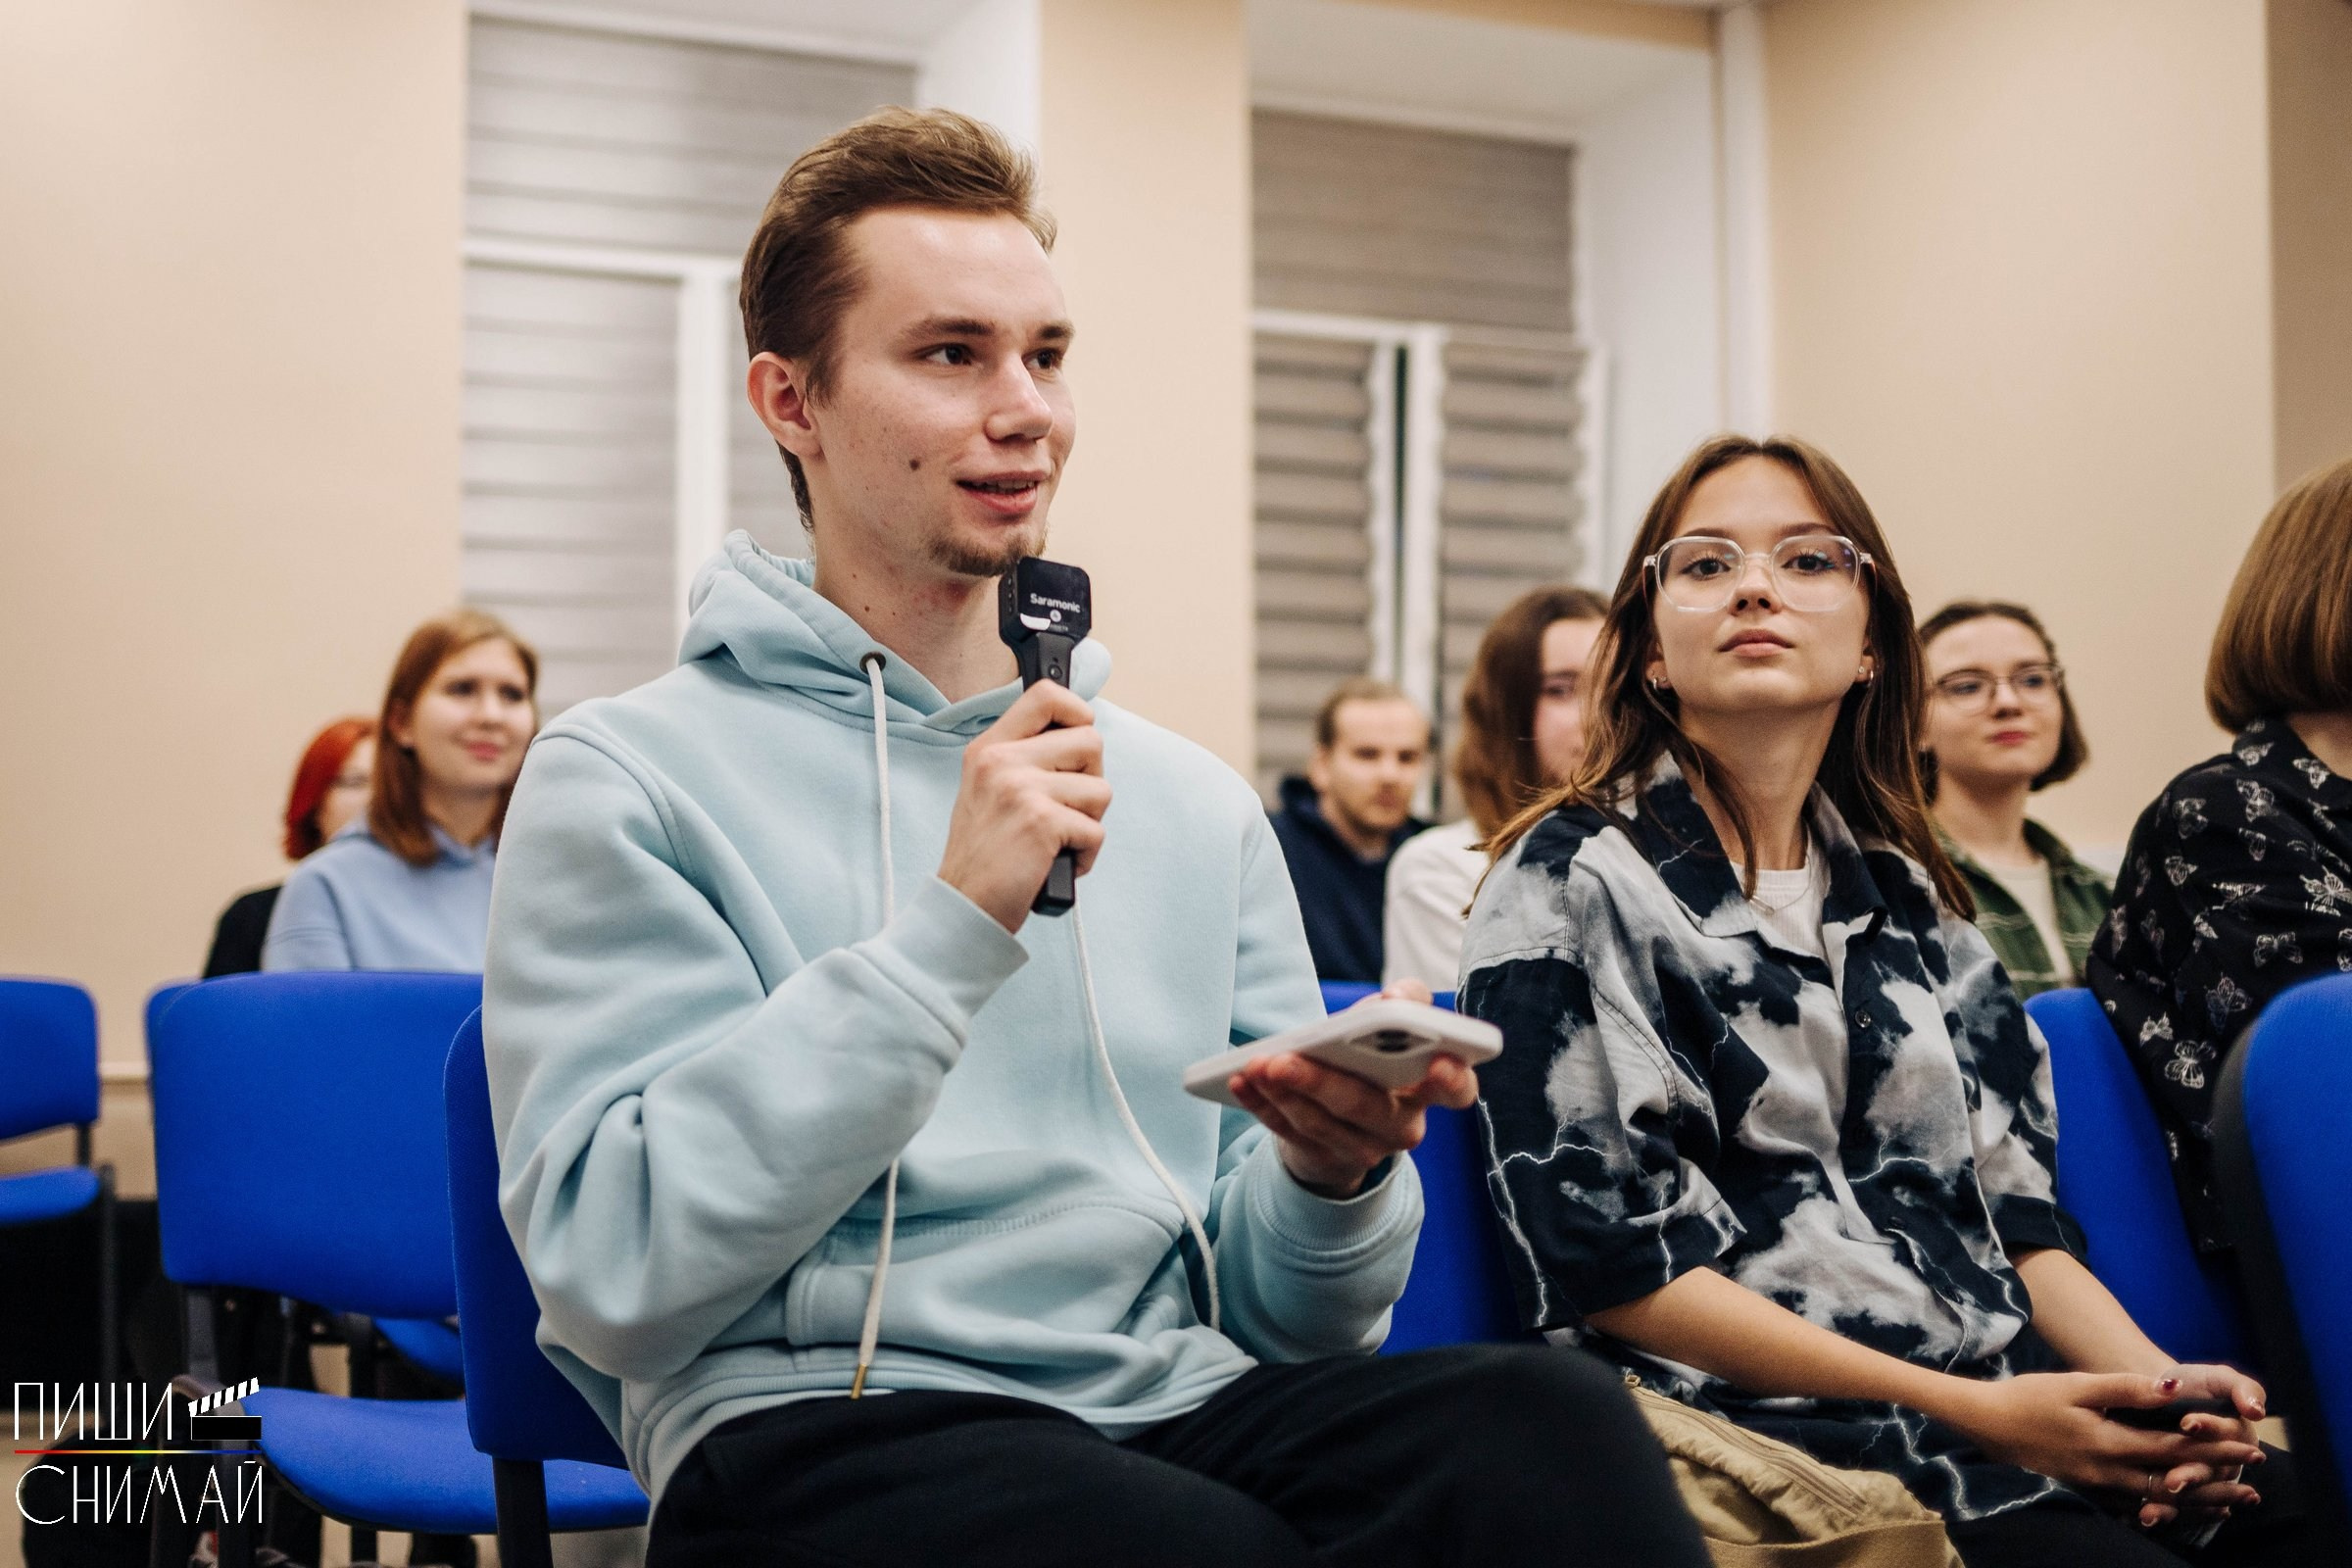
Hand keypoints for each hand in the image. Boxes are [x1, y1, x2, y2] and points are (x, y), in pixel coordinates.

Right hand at [937, 681, 1108, 932]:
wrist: (964, 905)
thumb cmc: (985, 854)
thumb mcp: (988, 789)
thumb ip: (1024, 759)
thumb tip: (1080, 735)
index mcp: (990, 747)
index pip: (1046, 695)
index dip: (1078, 713)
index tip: (1076, 746)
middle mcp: (1002, 760)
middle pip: (1091, 740)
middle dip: (1092, 780)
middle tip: (1065, 809)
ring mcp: (1020, 789)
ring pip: (1101, 789)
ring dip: (1089, 822)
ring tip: (1057, 840)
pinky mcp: (1041, 822)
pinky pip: (1096, 831)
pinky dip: (1085, 856)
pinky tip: (1057, 865)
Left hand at [1228, 981, 1477, 1198]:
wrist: (1347, 1113)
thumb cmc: (1377, 1056)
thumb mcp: (1393, 1023)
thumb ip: (1405, 1000)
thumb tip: (1396, 996)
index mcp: (1430, 1087)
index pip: (1457, 1089)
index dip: (1453, 1078)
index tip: (1439, 1061)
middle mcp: (1402, 1124)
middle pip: (1366, 1106)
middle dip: (1322, 1082)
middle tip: (1282, 1060)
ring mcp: (1363, 1147)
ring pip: (1320, 1123)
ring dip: (1283, 1094)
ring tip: (1254, 1066)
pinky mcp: (1323, 1156)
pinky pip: (1288, 1133)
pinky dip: (1261, 1106)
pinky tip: (1240, 1082)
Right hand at [1936, 1372, 2263, 1512]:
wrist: (1986, 1424)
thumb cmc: (2029, 1398)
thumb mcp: (2076, 1384)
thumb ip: (2126, 1388)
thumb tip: (2174, 1388)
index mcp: (2110, 1443)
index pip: (2175, 1449)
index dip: (2214, 1449)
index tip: (2249, 1445)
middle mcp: (2109, 1473)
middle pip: (2174, 1482)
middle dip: (2217, 1481)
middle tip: (2255, 1484)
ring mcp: (2097, 1487)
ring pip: (2159, 1500)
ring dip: (2199, 1502)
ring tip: (2232, 1504)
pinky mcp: (2087, 1492)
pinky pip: (2136, 1508)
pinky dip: (2166, 1510)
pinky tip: (2178, 1510)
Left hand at [2130, 1364, 2266, 1528]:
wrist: (2157, 1394)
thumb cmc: (2194, 1383)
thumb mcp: (2219, 1378)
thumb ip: (2242, 1388)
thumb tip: (2257, 1411)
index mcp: (2237, 1437)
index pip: (2227, 1436)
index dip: (2209, 1429)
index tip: (2188, 1422)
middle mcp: (2221, 1464)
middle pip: (2209, 1472)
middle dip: (2192, 1475)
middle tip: (2175, 1479)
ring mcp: (2199, 1479)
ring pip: (2192, 1495)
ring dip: (2175, 1503)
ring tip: (2153, 1509)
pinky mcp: (2175, 1490)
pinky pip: (2170, 1507)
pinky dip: (2159, 1514)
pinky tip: (2143, 1517)